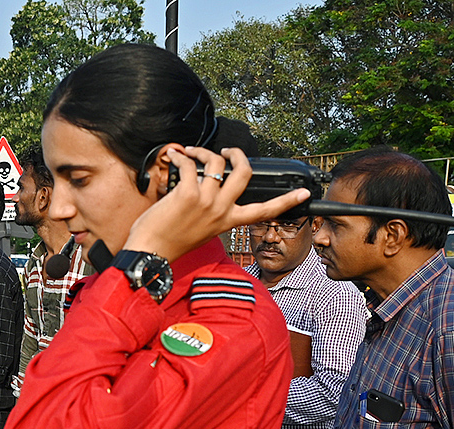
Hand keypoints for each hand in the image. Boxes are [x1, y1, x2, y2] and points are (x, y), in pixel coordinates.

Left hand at [123, 146, 311, 261]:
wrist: (149, 253)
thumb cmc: (169, 243)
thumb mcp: (202, 231)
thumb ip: (213, 213)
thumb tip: (211, 188)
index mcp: (228, 221)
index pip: (264, 211)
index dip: (286, 201)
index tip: (304, 193)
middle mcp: (221, 211)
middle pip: (245, 173)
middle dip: (238, 154)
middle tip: (227, 151)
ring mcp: (206, 202)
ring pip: (217, 163)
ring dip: (203, 151)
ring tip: (191, 153)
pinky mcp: (187, 194)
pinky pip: (190, 164)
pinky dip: (181, 156)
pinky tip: (175, 156)